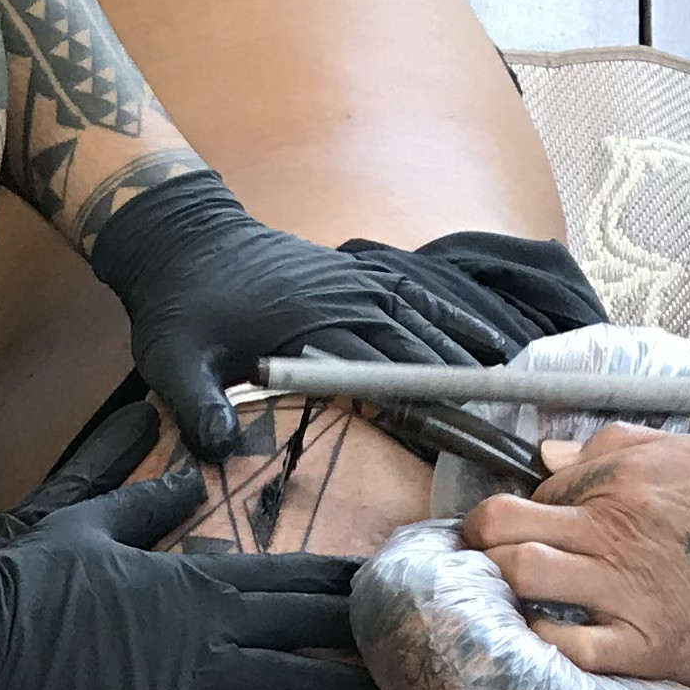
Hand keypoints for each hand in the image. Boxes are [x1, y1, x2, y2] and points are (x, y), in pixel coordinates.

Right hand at [0, 464, 376, 689]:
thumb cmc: (18, 578)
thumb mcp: (88, 523)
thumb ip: (148, 504)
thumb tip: (189, 476)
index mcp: (191, 574)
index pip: (290, 572)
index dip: (348, 577)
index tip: (396, 580)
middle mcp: (203, 623)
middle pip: (306, 625)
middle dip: (368, 632)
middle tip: (427, 641)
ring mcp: (184, 677)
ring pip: (287, 680)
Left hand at [80, 167, 523, 460]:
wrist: (178, 237)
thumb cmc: (176, 309)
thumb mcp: (173, 362)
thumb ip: (198, 408)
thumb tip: (219, 452)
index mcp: (306, 324)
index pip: (376, 370)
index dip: (420, 401)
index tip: (461, 429)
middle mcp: (341, 300)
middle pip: (414, 348)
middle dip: (460, 385)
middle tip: (506, 423)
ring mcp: (351, 283)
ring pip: (423, 320)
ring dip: (469, 351)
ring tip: (516, 385)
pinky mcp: (351, 276)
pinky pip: (414, 296)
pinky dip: (452, 316)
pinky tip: (485, 338)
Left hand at [463, 431, 689, 689]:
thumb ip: (625, 447)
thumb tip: (553, 455)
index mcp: (631, 475)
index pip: (544, 485)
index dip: (533, 504)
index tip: (542, 525)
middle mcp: (617, 527)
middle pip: (503, 523)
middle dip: (477, 537)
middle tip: (481, 553)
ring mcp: (625, 590)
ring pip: (520, 575)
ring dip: (497, 583)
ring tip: (502, 593)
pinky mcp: (641, 646)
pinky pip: (563, 646)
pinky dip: (539, 641)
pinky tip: (538, 636)